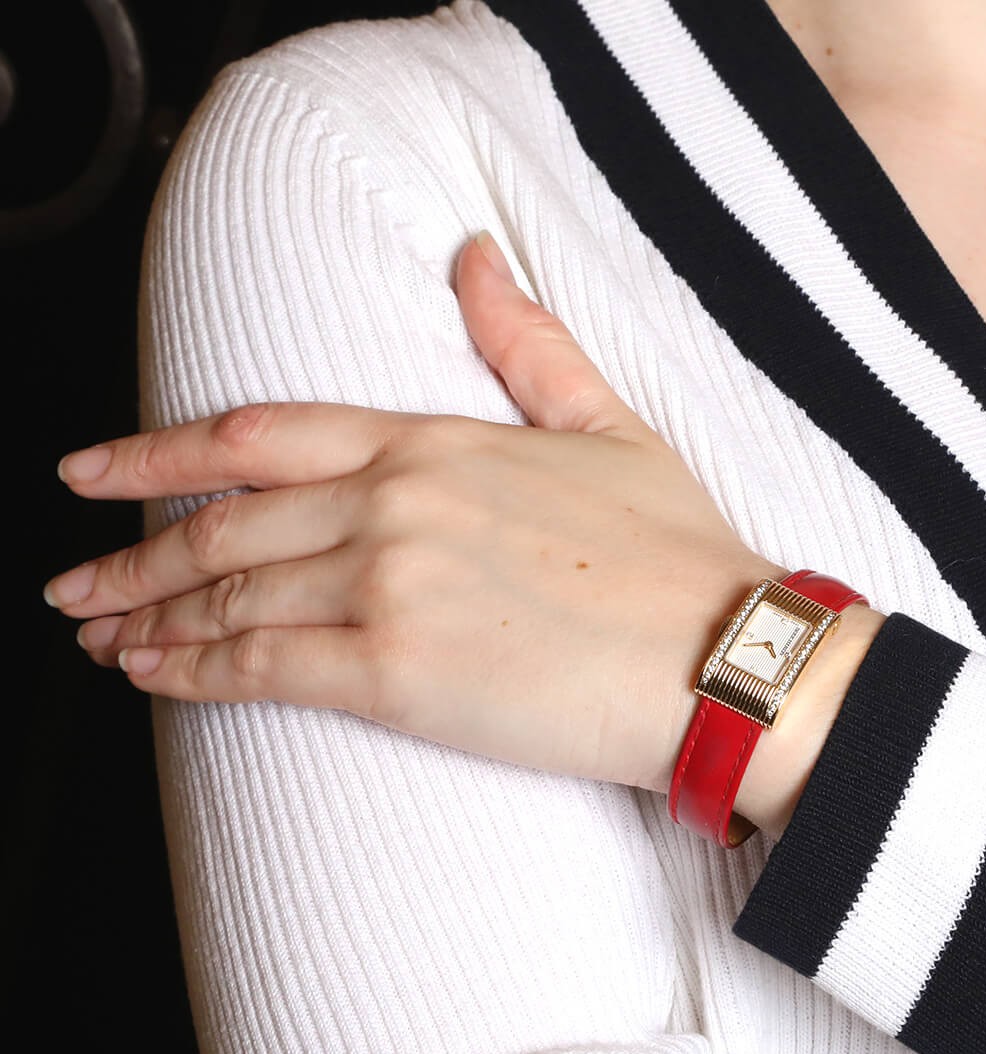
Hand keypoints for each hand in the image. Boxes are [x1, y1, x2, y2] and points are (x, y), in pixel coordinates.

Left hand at [46, 232, 781, 796]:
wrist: (725, 652)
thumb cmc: (675, 551)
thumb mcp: (606, 424)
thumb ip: (527, 343)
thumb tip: (474, 258)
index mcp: (436, 442)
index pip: (261, 434)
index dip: (160, 453)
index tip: (96, 470)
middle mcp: (396, 503)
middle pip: (224, 522)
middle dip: (133, 551)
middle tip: (73, 575)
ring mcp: (391, 585)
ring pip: (230, 594)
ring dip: (150, 616)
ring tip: (101, 632)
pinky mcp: (399, 672)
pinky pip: (262, 668)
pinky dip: (191, 673)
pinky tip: (151, 677)